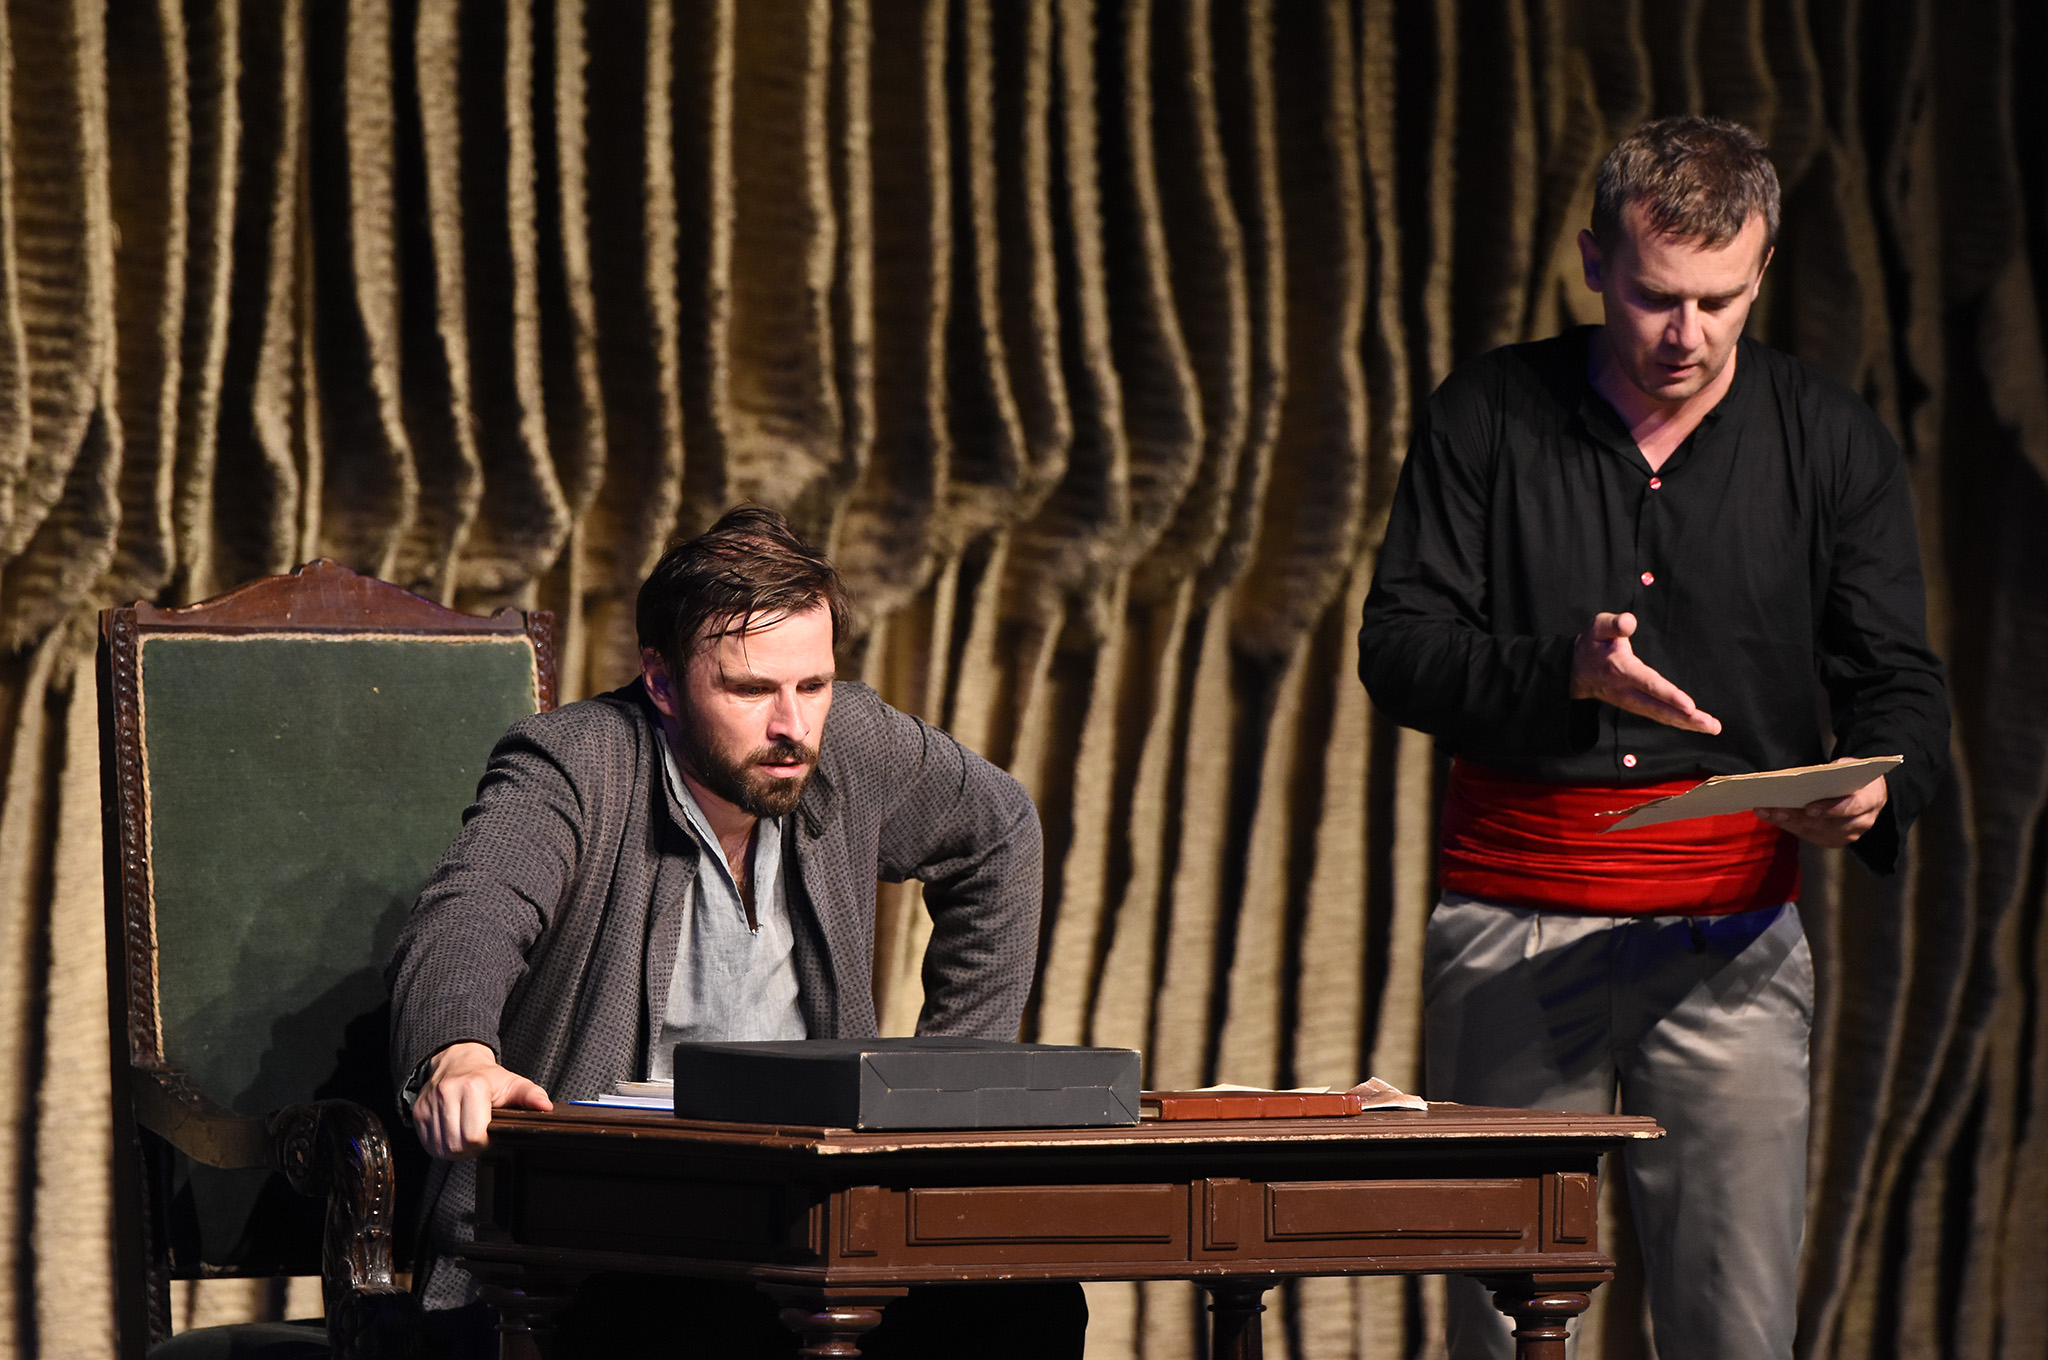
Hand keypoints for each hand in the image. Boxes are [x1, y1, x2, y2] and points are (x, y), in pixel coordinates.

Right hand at [411, 1041, 551, 1159]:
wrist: (457, 1061)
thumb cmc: (487, 1077)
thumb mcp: (513, 1083)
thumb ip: (531, 1095)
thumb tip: (545, 1107)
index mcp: (472, 1086)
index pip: (474, 1136)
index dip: (485, 1141)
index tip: (490, 1131)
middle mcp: (446, 1093)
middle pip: (456, 1145)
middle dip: (470, 1148)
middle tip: (479, 1135)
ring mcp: (428, 1103)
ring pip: (440, 1148)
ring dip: (455, 1149)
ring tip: (466, 1133)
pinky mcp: (417, 1112)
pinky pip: (428, 1144)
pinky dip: (441, 1145)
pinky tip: (453, 1133)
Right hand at [1571, 612, 1721, 734]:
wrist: (1576, 670)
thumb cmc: (1593, 645)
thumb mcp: (1598, 628)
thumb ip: (1614, 624)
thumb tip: (1630, 622)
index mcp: (1621, 669)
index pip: (1648, 684)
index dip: (1668, 695)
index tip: (1689, 705)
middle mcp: (1627, 690)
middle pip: (1659, 708)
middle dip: (1686, 718)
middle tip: (1710, 725)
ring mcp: (1631, 702)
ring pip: (1661, 716)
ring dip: (1687, 723)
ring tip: (1711, 727)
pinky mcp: (1636, 706)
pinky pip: (1659, 716)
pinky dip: (1679, 722)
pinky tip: (1696, 725)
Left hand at [1756, 759, 1888, 847]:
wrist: (1869, 794)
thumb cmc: (1855, 778)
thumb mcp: (1851, 766)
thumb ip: (1837, 769)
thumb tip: (1810, 774)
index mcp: (1870, 800)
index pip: (1851, 808)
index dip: (1830, 809)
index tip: (1809, 808)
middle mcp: (1861, 822)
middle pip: (1827, 824)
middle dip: (1798, 817)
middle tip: (1775, 809)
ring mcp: (1848, 834)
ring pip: (1814, 832)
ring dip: (1788, 823)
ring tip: (1767, 812)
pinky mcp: (1834, 840)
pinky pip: (1810, 836)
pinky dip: (1790, 826)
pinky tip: (1774, 817)